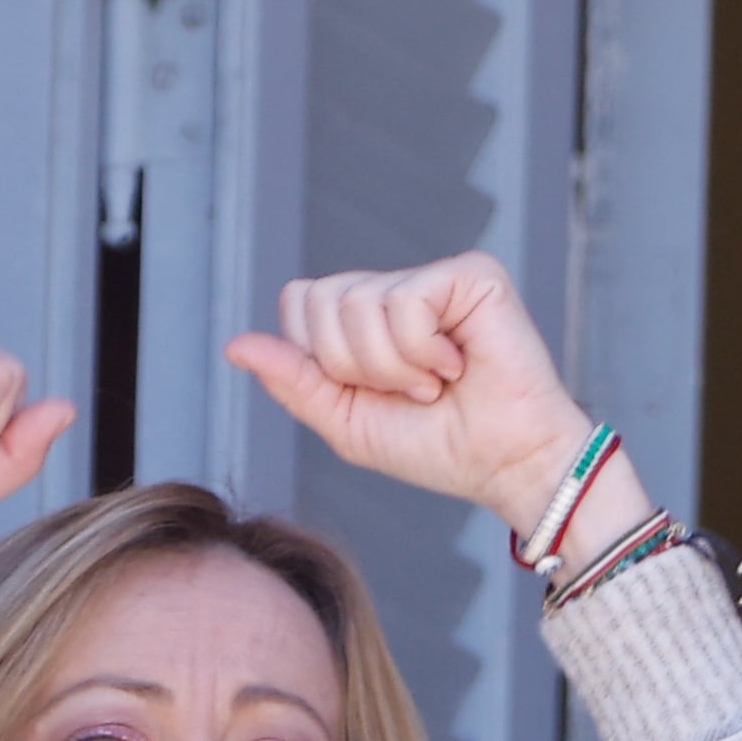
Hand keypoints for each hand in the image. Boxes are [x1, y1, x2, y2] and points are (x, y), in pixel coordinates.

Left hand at [227, 255, 643, 556]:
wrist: (506, 466)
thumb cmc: (439, 448)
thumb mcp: (347, 423)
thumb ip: (294, 382)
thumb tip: (235, 345)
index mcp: (364, 317)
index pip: (299, 301)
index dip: (321, 357)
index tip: (372, 393)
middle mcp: (397, 288)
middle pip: (321, 300)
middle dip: (355, 366)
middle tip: (410, 390)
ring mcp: (435, 277)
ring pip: (360, 303)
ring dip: (394, 366)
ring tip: (437, 382)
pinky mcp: (472, 274)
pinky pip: (405, 302)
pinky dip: (423, 351)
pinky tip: (458, 365)